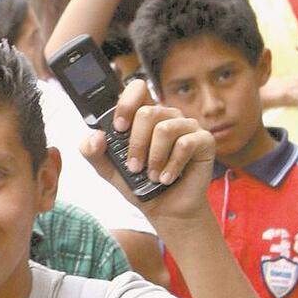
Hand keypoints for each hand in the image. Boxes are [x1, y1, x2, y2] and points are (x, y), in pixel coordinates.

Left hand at [79, 80, 215, 226]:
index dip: (125, 104)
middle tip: (134, 166)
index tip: (118, 128)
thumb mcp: (109, 170)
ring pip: (165, 129)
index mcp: (144, 116)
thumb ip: (93, 152)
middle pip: (147, 112)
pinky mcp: (204, 140)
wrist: (165, 208)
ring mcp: (187, 126)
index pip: (137, 89)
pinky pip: (185, 144)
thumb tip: (96, 136)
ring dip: (154, 158)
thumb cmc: (139, 184)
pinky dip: (172, 166)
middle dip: (136, 144)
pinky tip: (166, 177)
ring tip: (152, 175)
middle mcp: (166, 116)